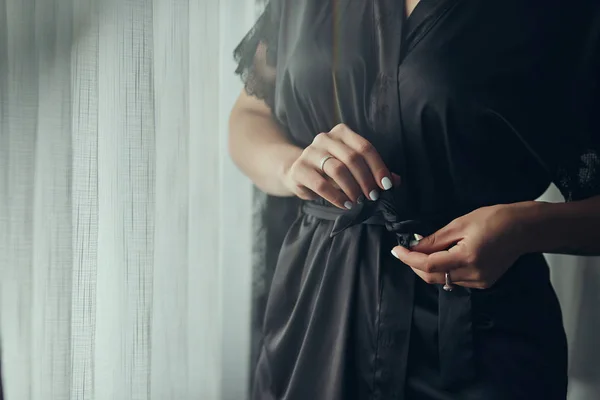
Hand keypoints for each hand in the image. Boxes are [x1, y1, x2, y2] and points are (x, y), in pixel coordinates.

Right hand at [283, 123, 398, 208]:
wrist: (298, 172)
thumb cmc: (330, 170)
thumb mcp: (353, 168)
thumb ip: (373, 172)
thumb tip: (396, 181)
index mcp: (341, 133)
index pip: (365, 147)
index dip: (378, 167)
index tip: (386, 185)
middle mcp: (325, 138)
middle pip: (352, 158)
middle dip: (366, 180)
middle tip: (373, 197)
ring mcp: (310, 152)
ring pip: (337, 170)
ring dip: (352, 189)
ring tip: (358, 201)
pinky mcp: (299, 168)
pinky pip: (321, 184)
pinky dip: (336, 197)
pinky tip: (345, 204)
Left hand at [390, 204, 525, 288]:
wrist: (525, 228)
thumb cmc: (495, 219)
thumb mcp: (460, 224)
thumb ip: (436, 239)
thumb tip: (415, 246)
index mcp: (467, 258)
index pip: (428, 265)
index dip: (409, 258)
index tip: (396, 250)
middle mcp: (473, 274)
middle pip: (433, 277)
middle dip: (415, 265)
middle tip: (404, 251)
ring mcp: (480, 281)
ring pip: (443, 281)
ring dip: (428, 269)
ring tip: (422, 252)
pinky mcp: (484, 282)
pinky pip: (456, 280)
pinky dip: (443, 271)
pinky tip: (441, 258)